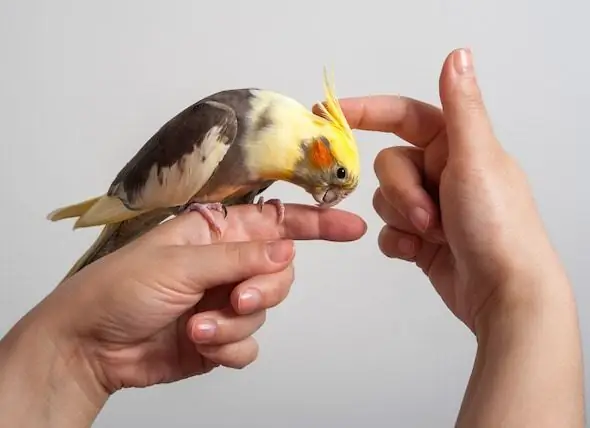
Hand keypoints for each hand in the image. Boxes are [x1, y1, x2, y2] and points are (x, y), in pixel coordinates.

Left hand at [17, 204, 364, 396]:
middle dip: (265, 287)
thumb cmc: (119, 289)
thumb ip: (238, 258)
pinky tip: (201, 343)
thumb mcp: (180, 265)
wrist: (91, 345)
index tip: (349, 226)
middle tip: (238, 296)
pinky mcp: (220, 337)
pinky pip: (250, 342)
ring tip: (199, 325)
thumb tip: (285, 251)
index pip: (275, 221)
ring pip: (265, 308)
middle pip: (279, 270)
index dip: (315, 222)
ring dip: (236, 320)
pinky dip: (230, 346)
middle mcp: (225, 264)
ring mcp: (224, 301)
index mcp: (215, 233)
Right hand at [328, 49, 565, 331]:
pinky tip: (419, 252)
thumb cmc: (498, 225)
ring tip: (431, 235)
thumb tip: (457, 55)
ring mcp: (429, 207)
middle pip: (389, 164)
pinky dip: (398, 242)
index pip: (404, 115)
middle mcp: (442, 172)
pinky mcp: (421, 238)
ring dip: (402, 218)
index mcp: (458, 146)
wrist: (503, 294)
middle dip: (401, 191)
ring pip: (384, 199)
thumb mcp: (478, 159)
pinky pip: (387, 231)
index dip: (367, 111)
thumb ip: (461, 108)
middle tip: (427, 215)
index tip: (330, 113)